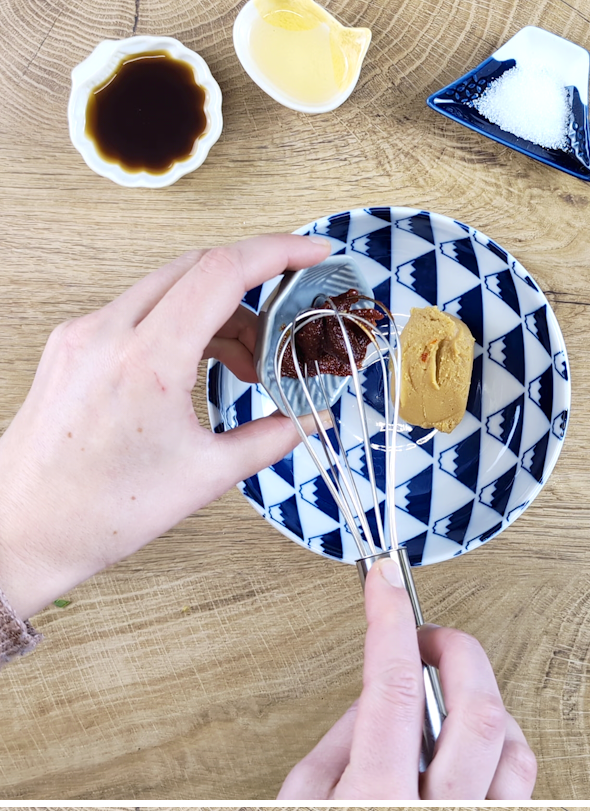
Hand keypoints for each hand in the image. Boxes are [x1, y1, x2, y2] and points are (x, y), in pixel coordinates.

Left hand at [0, 233, 329, 619]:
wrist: (27, 530)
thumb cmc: (102, 514)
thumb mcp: (202, 478)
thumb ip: (265, 440)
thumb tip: (303, 421)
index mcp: (147, 360)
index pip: (224, 271)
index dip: (278, 252)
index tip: (312, 253)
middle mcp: (109, 332)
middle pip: (197, 267)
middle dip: (251, 287)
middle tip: (284, 321)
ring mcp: (83, 333)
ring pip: (165, 288)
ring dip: (213, 313)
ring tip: (242, 366)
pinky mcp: (69, 344)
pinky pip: (134, 311)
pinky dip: (175, 326)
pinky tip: (193, 367)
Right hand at [279, 558, 536, 799]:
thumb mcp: (305, 798)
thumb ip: (342, 735)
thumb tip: (378, 687)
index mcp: (375, 803)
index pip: (394, 688)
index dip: (391, 620)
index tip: (385, 581)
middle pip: (477, 710)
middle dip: (455, 650)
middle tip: (427, 638)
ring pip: (511, 743)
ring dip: (483, 699)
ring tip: (447, 695)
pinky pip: (520, 779)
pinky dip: (502, 742)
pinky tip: (471, 740)